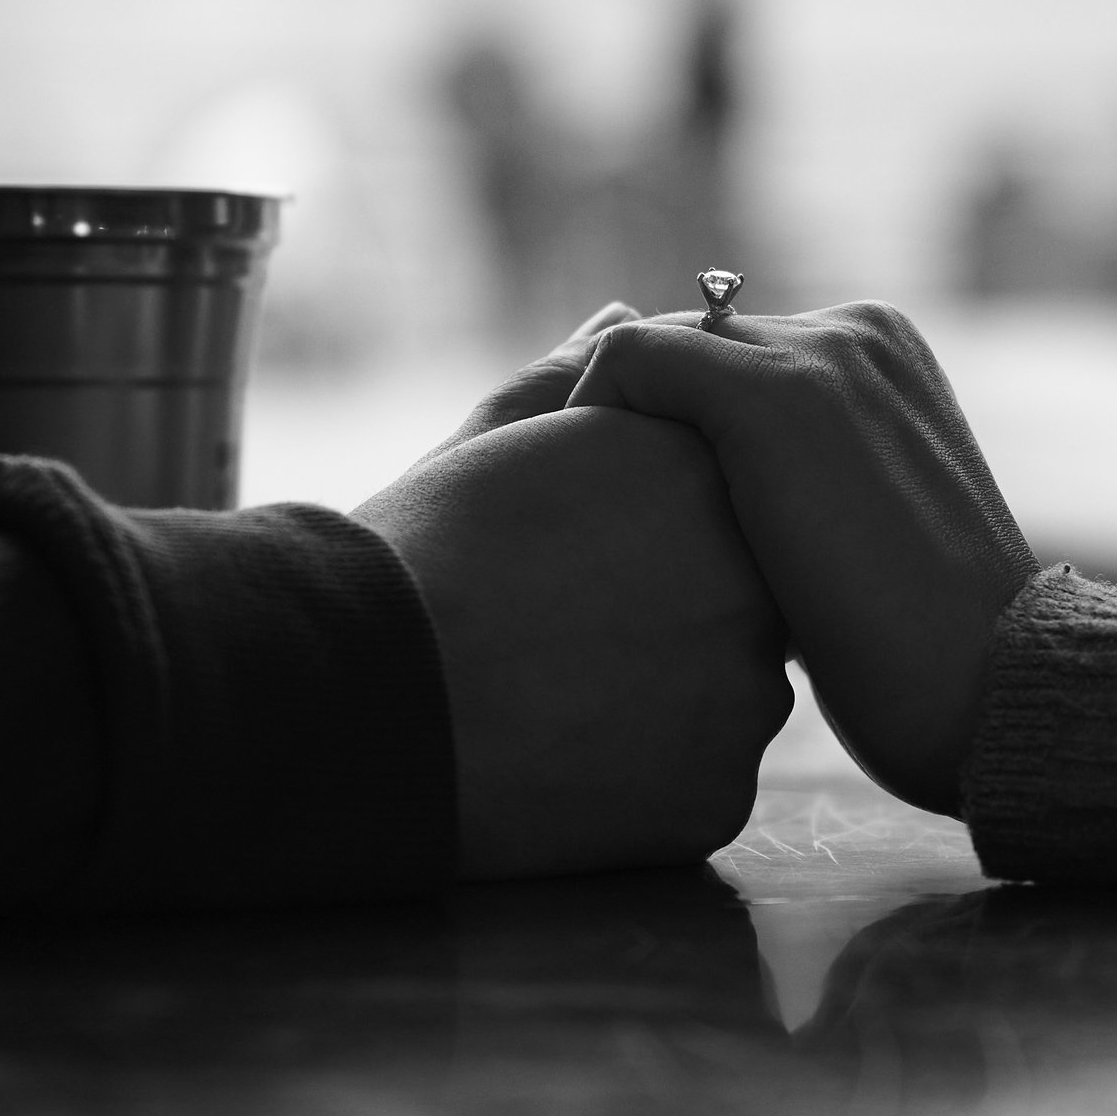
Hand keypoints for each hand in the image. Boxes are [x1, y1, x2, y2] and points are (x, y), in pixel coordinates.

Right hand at [355, 310, 793, 880]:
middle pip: (742, 589)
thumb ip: (578, 376)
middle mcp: (756, 576)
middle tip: (564, 618)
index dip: (643, 518)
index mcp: (707, 471)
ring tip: (558, 685)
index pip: (722, 488)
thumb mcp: (492, 440)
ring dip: (672, 688)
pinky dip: (651, 772)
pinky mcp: (721, 795)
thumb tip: (628, 320)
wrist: (360, 702)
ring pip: (732, 688)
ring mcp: (748, 696)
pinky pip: (705, 776)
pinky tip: (566, 754)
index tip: (571, 543)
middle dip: (674, 600)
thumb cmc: (415, 556)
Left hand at [566, 302, 1037, 815]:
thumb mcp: (855, 536)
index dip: (669, 437)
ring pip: (651, 356)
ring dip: (602, 431)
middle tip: (573, 521)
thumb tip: (700, 487)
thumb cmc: (917, 651)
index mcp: (886, 352)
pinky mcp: (769, 394)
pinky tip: (564, 510)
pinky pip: (628, 364)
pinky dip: (580, 419)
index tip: (618, 518)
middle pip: (689, 355)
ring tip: (560, 520)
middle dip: (634, 432)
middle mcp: (854, 330)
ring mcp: (816, 354)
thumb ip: (791, 481)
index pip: (733, 359)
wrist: (988, 693)